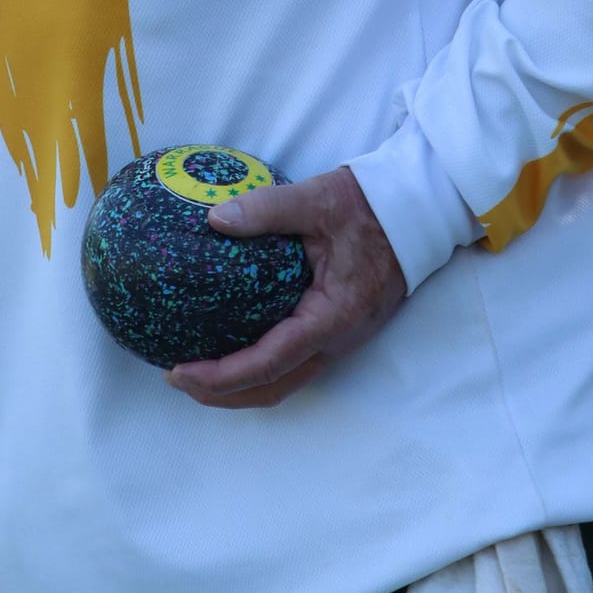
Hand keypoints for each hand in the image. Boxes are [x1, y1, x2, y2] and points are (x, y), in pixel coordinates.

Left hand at [168, 166, 407, 408]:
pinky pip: (293, 364)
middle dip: (221, 394)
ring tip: (196, 372)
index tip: (180, 371)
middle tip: (176, 378)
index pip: (269, 363)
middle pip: (273, 389)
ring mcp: (340, 339)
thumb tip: (214, 219)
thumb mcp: (317, 199)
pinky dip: (257, 369)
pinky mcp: (337, 330)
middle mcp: (337, 339)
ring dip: (238, 387)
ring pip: (284, 383)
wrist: (417, 212)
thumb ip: (267, 208)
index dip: (221, 376)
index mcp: (332, 316)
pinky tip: (231, 348)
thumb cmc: (369, 206)